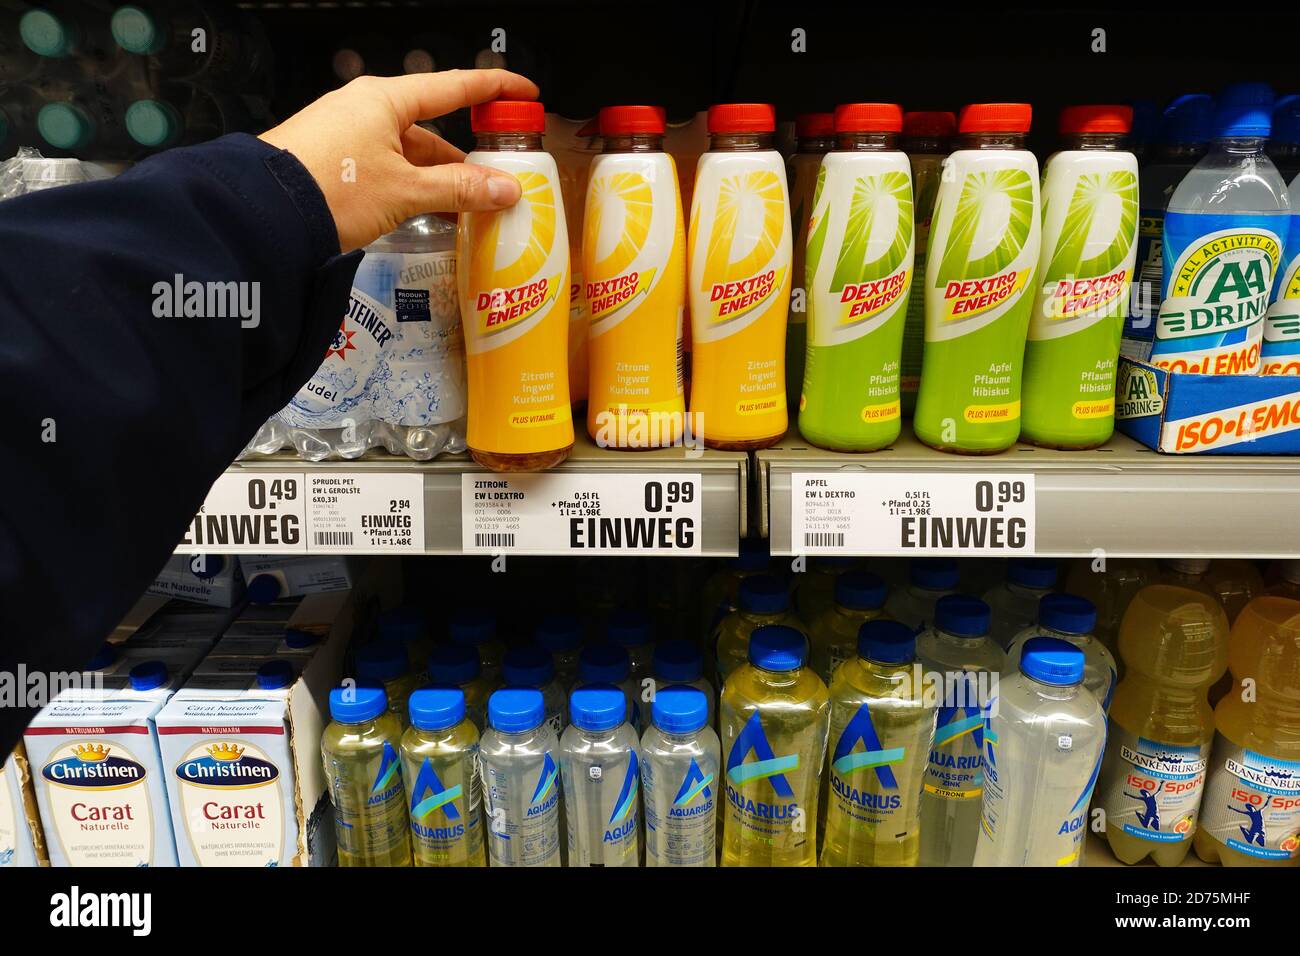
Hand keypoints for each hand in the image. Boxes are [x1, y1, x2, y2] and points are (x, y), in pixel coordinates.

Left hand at [259, 69, 539, 251]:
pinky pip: (389, 168)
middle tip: (499, 177)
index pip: (455, 86)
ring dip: (441, 179)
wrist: (263, 213)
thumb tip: (505, 189)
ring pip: (410, 153)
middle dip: (467, 156)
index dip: (495, 89)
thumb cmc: (330, 187)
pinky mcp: (337, 161)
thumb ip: (460, 190)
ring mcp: (349, 135)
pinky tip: (432, 212)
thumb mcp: (405, 191)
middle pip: (433, 127)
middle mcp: (366, 109)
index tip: (525, 93)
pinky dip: (415, 188)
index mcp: (386, 99)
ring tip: (470, 208)